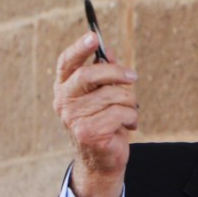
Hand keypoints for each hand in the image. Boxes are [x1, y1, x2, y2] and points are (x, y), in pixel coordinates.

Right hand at [53, 32, 138, 196]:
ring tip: (129, 114)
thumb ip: (104, 75)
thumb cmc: (105, 124)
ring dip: (130, 103)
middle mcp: (64, 102)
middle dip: (117, 73)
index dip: (79, 48)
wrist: (102, 161)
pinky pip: (121, 113)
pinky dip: (132, 118)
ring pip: (113, 95)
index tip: (93, 36)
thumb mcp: (104, 97)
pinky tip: (128, 127)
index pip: (67, 63)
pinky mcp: (88, 132)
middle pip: (91, 74)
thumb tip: (108, 51)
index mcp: (65, 89)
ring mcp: (74, 118)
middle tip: (133, 77)